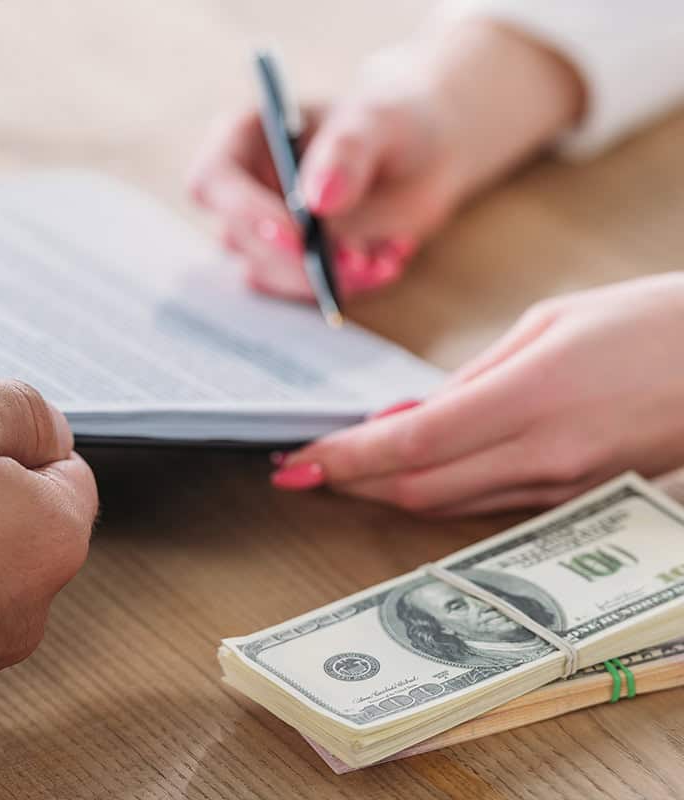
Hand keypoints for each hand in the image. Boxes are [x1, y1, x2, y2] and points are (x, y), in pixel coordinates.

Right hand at [189, 20, 582, 300]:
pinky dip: (343, 291)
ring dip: (324, 283)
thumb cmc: (408, 115)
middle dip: (296, 264)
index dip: (246, 214)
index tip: (300, 237)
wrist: (434, 144)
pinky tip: (383, 265)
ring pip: (269, 276)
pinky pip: (307, 292)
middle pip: (237, 241)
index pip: (214, 182)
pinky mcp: (303, 264)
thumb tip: (312, 198)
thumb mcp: (386, 118)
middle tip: (357, 266)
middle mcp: (250, 187)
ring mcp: (271, 229)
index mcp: (248, 137)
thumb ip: (349, 150)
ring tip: (382, 260)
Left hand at [270, 274, 683, 514]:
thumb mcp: (548, 325)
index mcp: (529, 397)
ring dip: (387, 490)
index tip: (299, 463)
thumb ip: (472, 379)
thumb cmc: (648, 324)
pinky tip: (413, 472)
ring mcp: (561, 487)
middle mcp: (542, 455)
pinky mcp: (575, 500)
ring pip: (447, 504)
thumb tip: (412, 417)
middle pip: (417, 487)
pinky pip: (487, 504)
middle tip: (305, 470)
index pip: (411, 442)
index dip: (347, 457)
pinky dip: (439, 490)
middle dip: (352, 481)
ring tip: (344, 470)